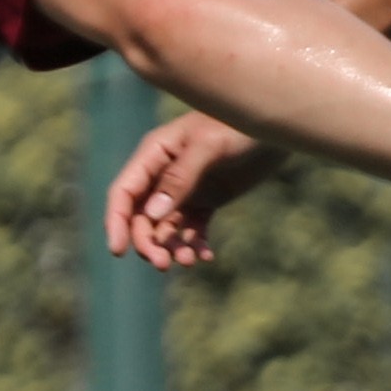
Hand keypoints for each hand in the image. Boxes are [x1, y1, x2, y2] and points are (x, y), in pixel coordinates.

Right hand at [104, 112, 290, 270]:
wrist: (275, 125)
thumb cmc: (239, 126)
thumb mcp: (208, 147)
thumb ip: (180, 178)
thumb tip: (152, 215)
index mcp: (155, 154)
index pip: (124, 192)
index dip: (116, 222)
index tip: (117, 251)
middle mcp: (163, 174)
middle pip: (142, 218)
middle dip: (149, 243)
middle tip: (164, 264)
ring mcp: (184, 189)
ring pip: (166, 228)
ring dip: (172, 248)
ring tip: (189, 260)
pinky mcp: (207, 200)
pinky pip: (192, 230)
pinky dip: (195, 245)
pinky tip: (206, 256)